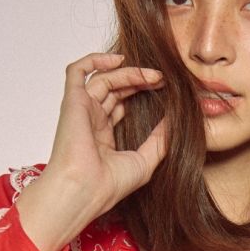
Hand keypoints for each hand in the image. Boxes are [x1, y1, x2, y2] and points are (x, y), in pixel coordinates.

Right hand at [48, 52, 166, 210]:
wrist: (84, 190)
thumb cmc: (109, 185)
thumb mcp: (146, 161)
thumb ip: (160, 139)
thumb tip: (176, 120)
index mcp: (103, 135)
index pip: (121, 105)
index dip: (141, 93)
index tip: (163, 89)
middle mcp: (90, 120)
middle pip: (114, 89)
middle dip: (138, 80)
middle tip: (161, 79)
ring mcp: (81, 110)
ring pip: (103, 78)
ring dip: (128, 73)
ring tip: (152, 75)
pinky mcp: (72, 101)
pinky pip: (77, 71)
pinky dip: (95, 60)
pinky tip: (119, 60)